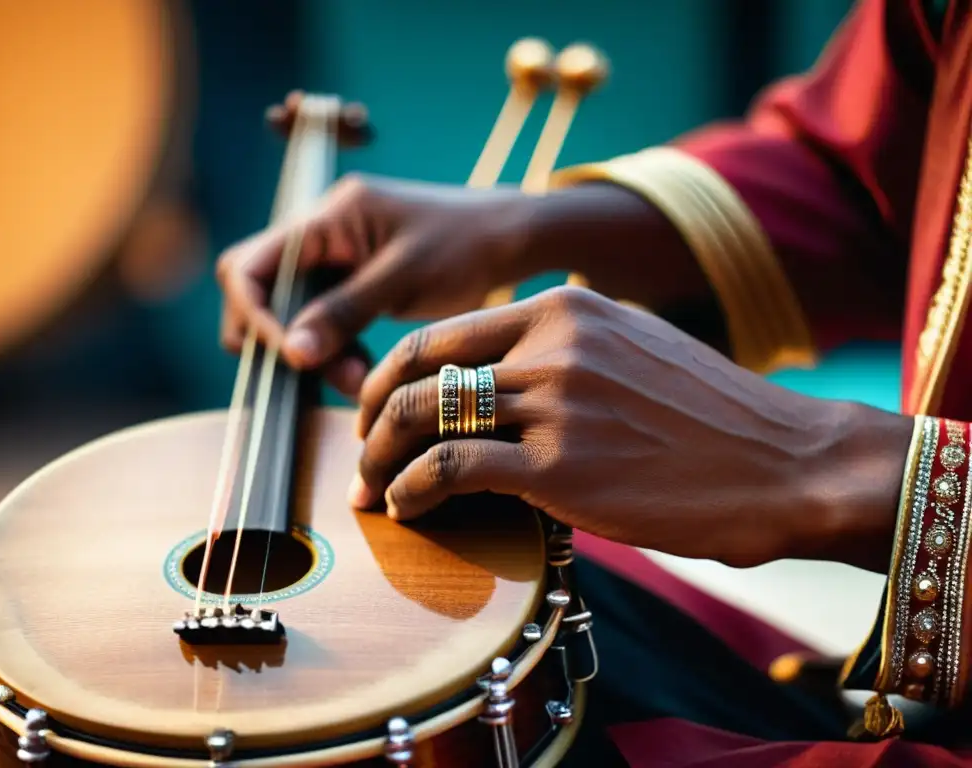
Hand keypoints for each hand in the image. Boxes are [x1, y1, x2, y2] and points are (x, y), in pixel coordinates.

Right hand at [217, 174, 538, 395]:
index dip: (256, 314)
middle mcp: (321, 233)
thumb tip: (290, 352)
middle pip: (261, 291)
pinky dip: (333, 349)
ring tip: (353, 381)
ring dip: (312, 351)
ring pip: (292, 312)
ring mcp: (336, 257)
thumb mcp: (404, 278)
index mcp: (328, 217)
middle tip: (319, 374)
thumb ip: (344, 311)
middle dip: (282, 338)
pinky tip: (360, 372)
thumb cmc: (467, 245)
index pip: (250, 264)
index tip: (291, 355)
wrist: (512, 237)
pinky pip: (322, 319)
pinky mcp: (353, 280)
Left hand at [349, 285, 910, 569]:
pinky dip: (412, 493)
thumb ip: (567, 352)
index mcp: (565, 306)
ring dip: (381, 460)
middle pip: (418, 369)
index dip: (394, 373)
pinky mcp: (562, 468)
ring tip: (372, 494)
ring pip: (424, 418)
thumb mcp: (634, 351)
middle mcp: (553, 343)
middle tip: (359, 454)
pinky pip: (450, 471)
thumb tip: (506, 384)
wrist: (791, 463)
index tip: (378, 409)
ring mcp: (555, 402)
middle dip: (371, 414)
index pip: (443, 332)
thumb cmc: (716, 420)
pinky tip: (407, 512)